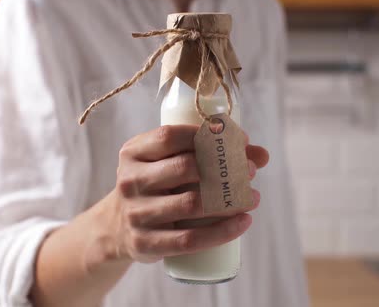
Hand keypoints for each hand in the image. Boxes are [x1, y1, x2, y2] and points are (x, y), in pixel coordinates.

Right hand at [95, 125, 268, 263]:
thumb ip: (206, 152)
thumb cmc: (154, 185)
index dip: (208, 135)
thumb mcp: (165, 162)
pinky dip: (222, 231)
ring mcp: (136, 214)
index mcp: (133, 153)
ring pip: (191, 205)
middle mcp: (130, 181)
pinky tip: (243, 222)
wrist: (117, 227)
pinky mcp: (145, 243)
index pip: (170, 136)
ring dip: (230, 200)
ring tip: (253, 197)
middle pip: (184, 168)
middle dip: (224, 167)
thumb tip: (262, 154)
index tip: (239, 141)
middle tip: (249, 171)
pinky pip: (190, 239)